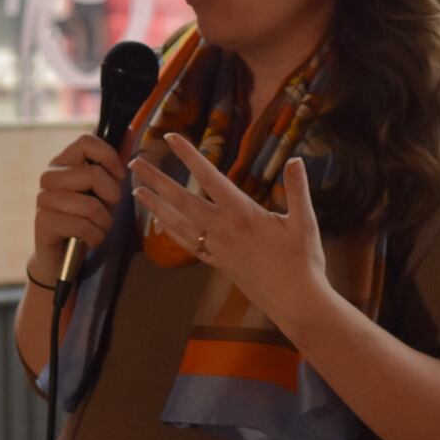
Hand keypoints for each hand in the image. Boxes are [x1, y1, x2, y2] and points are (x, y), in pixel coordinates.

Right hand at [28, 133, 125, 283]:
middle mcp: (49, 176)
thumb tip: (129, 131)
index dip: (109, 155)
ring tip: (99, 227)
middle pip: (93, 174)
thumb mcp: (104, 189)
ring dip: (104, 222)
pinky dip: (95, 237)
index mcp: (63, 162)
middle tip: (108, 210)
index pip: (86, 141)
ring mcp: (43, 198)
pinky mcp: (43, 221)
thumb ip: (114, 162)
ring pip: (90, 205)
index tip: (120, 174)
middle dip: (112, 196)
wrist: (62, 256)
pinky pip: (82, 226)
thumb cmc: (85, 217)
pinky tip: (89, 240)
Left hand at [131, 132, 328, 328]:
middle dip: (157, 180)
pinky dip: (171, 231)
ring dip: (156, 206)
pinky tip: (160, 223)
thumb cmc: (303, 261)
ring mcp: (217, 248)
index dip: (189, 156)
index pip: (210, 177)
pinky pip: (187, 244)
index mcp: (243, 213)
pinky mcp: (218, 263)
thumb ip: (297, 189)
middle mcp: (223, 228)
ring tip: (136, 191)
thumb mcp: (305, 222)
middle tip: (134, 163)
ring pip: (178, 223)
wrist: (295, 302)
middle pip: (182, 200)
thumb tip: (296, 160)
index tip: (171, 138)